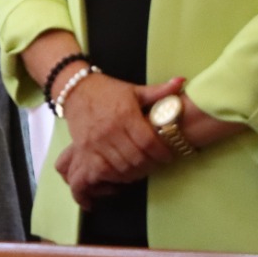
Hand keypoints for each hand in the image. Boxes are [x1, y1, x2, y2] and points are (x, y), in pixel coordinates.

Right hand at [55, 74, 183, 206]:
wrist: (76, 90)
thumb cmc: (108, 91)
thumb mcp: (134, 90)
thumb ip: (159, 91)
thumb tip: (182, 81)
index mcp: (126, 114)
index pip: (148, 142)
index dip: (161, 153)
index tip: (168, 156)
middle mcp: (111, 130)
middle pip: (136, 158)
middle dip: (150, 165)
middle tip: (157, 164)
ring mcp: (96, 142)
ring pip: (121, 167)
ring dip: (135, 172)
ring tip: (143, 168)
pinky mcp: (85, 150)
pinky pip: (103, 170)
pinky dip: (115, 175)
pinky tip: (123, 172)